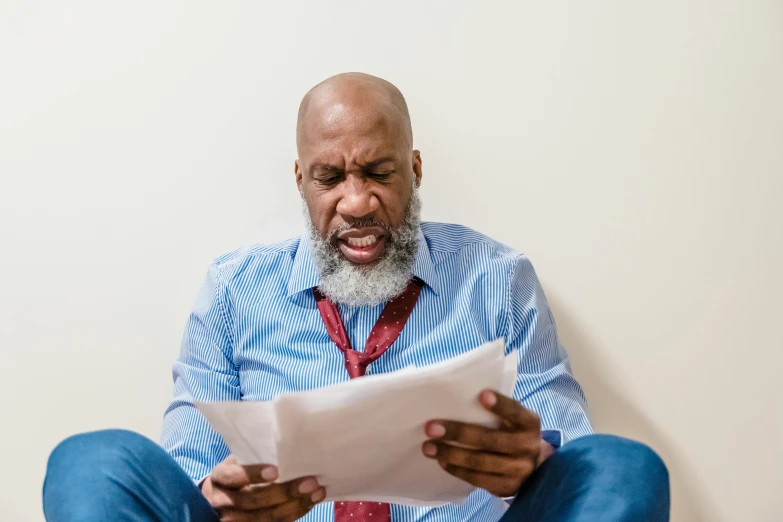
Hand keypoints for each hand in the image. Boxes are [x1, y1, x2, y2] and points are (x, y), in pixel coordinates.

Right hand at [202, 455, 325, 521]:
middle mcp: (221, 501)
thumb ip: (256, 456)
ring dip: (295, 506)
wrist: (221, 496)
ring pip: (265, 517)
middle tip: (310, 482)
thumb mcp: (240, 460)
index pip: (234, 476)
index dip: (254, 474)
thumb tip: (290, 447)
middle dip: (285, 492)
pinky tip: (308, 503)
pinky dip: (293, 514)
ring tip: (316, 493)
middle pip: (254, 500)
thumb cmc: (239, 471)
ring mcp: (231, 519)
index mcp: (220, 477)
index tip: (276, 471)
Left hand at [422, 389, 553, 497]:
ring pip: (481, 462)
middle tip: (431, 427)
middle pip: (491, 440)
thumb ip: (495, 412)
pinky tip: (442, 461)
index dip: (500, 405)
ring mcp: (519, 470)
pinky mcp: (507, 488)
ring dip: (451, 454)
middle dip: (459, 433)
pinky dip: (458, 470)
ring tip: (429, 447)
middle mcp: (528, 447)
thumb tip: (456, 399)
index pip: (515, 412)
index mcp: (529, 423)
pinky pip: (478, 480)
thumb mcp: (513, 420)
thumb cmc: (512, 432)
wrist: (533, 466)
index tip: (482, 395)